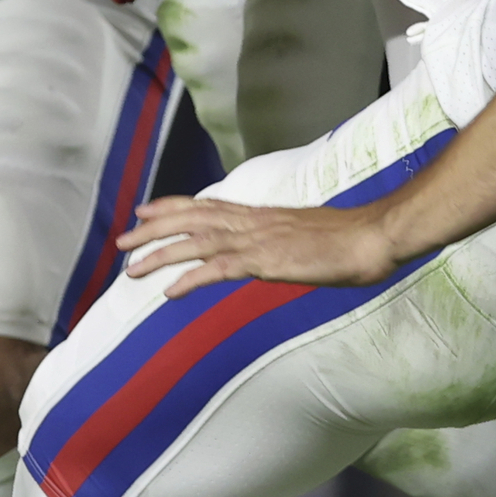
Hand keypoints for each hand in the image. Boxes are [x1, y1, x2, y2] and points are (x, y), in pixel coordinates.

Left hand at [119, 192, 408, 289]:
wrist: (373, 236)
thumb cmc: (349, 239)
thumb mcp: (307, 236)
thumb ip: (283, 240)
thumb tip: (273, 248)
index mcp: (261, 216)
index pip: (208, 205)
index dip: (173, 206)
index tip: (145, 209)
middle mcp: (253, 222)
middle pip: (192, 219)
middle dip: (153, 228)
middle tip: (122, 240)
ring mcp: (258, 240)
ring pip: (197, 242)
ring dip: (160, 253)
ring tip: (131, 268)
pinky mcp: (267, 261)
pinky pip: (220, 269)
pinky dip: (191, 279)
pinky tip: (170, 292)